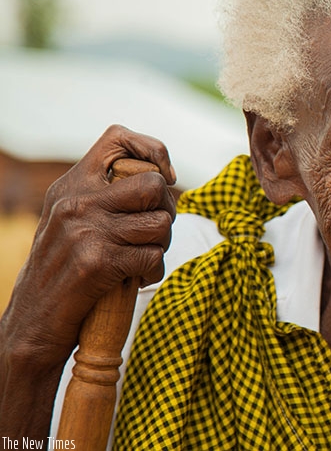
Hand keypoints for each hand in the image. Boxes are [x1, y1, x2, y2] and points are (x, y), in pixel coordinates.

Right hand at [1, 125, 175, 369]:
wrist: (32, 324)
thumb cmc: (63, 272)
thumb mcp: (72, 221)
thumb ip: (104, 196)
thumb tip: (162, 178)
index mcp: (71, 186)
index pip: (117, 137)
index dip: (153, 151)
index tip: (165, 176)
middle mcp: (77, 202)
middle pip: (154, 185)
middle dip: (166, 211)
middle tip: (153, 232)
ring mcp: (86, 231)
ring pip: (161, 223)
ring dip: (161, 245)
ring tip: (141, 258)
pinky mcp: (97, 262)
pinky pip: (154, 257)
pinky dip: (152, 271)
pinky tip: (135, 278)